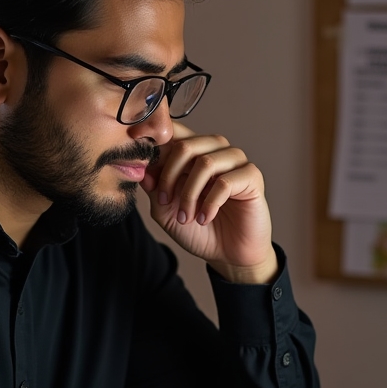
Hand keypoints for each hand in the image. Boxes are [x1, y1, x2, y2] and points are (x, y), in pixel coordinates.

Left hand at [141, 122, 277, 284]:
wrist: (228, 254)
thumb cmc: (199, 230)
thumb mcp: (166, 211)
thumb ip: (154, 189)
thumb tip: (140, 167)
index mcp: (193, 153)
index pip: (174, 133)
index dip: (154, 139)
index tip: (135, 150)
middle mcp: (215, 151)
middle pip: (186, 145)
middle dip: (169, 176)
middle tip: (164, 201)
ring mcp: (235, 161)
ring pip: (205, 163)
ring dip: (189, 194)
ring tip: (185, 217)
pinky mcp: (251, 177)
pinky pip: (225, 182)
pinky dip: (209, 203)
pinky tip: (204, 219)